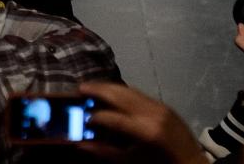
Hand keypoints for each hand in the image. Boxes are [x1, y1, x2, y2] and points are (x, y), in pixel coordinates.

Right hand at [79, 81, 205, 163]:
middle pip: (118, 94)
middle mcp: (152, 113)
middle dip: (97, 89)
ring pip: (128, 89)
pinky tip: (112, 93)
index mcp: (144, 130)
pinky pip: (138, 93)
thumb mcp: (131, 161)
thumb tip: (79, 144)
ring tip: (92, 87)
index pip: (111, 117)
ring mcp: (159, 106)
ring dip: (108, 87)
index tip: (81, 118)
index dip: (93, 116)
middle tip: (79, 88)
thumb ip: (104, 152)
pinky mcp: (164, 105)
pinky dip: (122, 91)